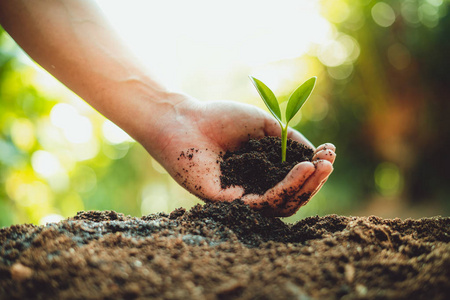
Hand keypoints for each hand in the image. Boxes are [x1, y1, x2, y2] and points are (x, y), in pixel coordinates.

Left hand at [144, 95, 334, 217]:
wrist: (185, 119)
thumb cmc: (222, 119)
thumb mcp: (265, 127)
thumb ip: (289, 142)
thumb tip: (317, 155)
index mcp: (263, 173)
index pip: (294, 181)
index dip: (315, 170)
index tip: (331, 154)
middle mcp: (254, 188)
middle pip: (292, 197)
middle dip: (314, 181)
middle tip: (328, 164)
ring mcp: (241, 197)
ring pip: (280, 204)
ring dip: (302, 187)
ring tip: (316, 167)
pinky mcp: (225, 202)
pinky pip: (259, 204)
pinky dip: (282, 189)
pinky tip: (299, 170)